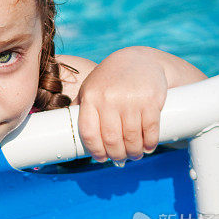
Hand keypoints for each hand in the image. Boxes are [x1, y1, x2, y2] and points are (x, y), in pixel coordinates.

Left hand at [76, 48, 167, 163]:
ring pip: (131, 138)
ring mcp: (130, 99)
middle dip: (118, 155)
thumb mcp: (92, 88)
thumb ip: (82, 108)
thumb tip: (67, 132)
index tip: (102, 158)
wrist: (139, 60)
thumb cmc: (111, 79)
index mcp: (91, 97)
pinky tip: (149, 147)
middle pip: (111, 139)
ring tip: (136, 154)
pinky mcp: (150, 100)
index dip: (95, 150)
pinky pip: (150, 129)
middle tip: (122, 159)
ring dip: (134, 152)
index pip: (89, 133)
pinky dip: (150, 143)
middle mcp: (109, 98)